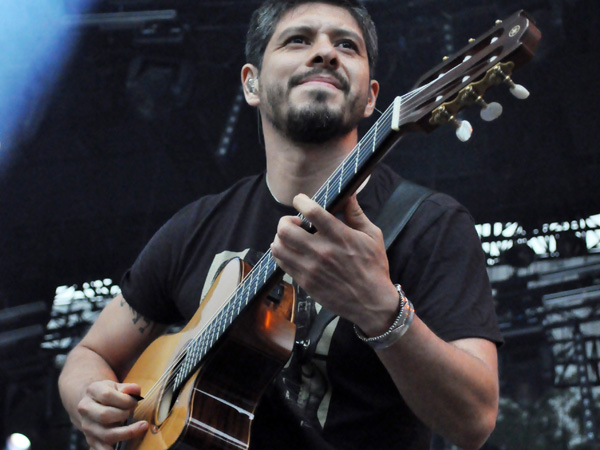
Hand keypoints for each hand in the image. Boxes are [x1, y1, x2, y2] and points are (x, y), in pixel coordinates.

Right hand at [77, 380, 147, 449]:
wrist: (94, 403)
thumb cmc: (111, 394)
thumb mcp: (118, 386)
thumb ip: (129, 388)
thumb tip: (135, 391)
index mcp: (92, 391)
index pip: (107, 395)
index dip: (124, 400)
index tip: (135, 402)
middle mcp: (86, 409)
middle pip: (104, 416)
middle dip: (123, 415)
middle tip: (132, 412)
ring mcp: (87, 426)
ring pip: (106, 434)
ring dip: (127, 432)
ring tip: (141, 427)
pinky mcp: (91, 440)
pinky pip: (102, 449)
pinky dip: (114, 449)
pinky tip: (127, 447)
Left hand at [271, 193, 398, 334]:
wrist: (371, 303)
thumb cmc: (374, 267)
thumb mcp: (372, 236)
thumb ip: (356, 213)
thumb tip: (348, 193)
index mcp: (339, 236)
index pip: (311, 211)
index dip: (300, 201)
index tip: (300, 200)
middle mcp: (322, 251)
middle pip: (285, 229)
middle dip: (286, 220)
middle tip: (295, 222)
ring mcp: (311, 268)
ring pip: (278, 246)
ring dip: (280, 237)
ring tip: (290, 237)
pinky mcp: (305, 282)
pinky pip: (282, 263)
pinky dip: (281, 253)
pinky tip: (291, 251)